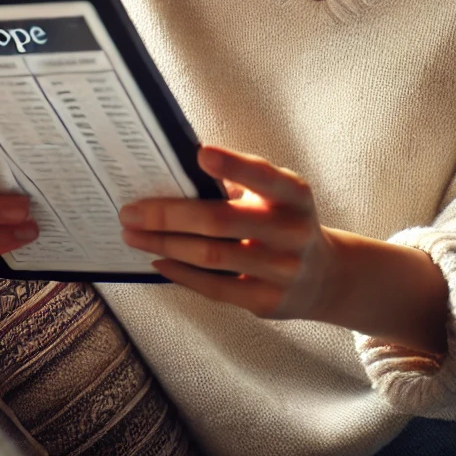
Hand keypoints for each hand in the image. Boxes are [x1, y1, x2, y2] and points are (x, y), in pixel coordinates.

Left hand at [118, 145, 341, 322]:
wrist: (325, 275)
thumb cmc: (283, 221)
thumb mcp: (276, 196)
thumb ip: (239, 183)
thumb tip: (176, 173)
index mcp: (294, 195)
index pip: (263, 176)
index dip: (233, 165)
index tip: (200, 154)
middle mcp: (292, 231)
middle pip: (221, 221)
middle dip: (169, 215)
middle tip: (130, 211)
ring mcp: (282, 269)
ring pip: (211, 256)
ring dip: (164, 244)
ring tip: (133, 236)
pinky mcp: (268, 301)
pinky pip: (215, 287)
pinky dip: (181, 273)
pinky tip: (158, 260)